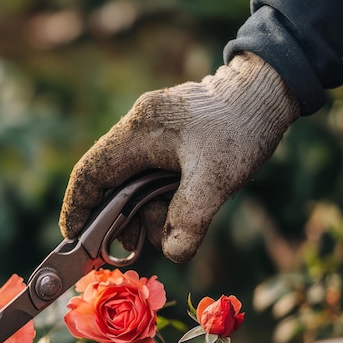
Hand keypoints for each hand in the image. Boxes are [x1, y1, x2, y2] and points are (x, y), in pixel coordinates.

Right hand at [59, 52, 299, 261]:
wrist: (268, 90)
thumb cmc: (241, 127)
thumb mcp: (217, 177)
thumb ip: (190, 218)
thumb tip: (171, 252)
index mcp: (136, 133)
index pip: (88, 174)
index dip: (76, 208)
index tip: (74, 239)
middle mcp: (135, 131)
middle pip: (109, 185)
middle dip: (121, 219)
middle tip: (136, 244)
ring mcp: (150, 136)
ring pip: (131, 185)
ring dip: (147, 212)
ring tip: (173, 224)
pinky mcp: (165, 142)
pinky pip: (149, 178)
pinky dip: (158, 201)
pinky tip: (180, 208)